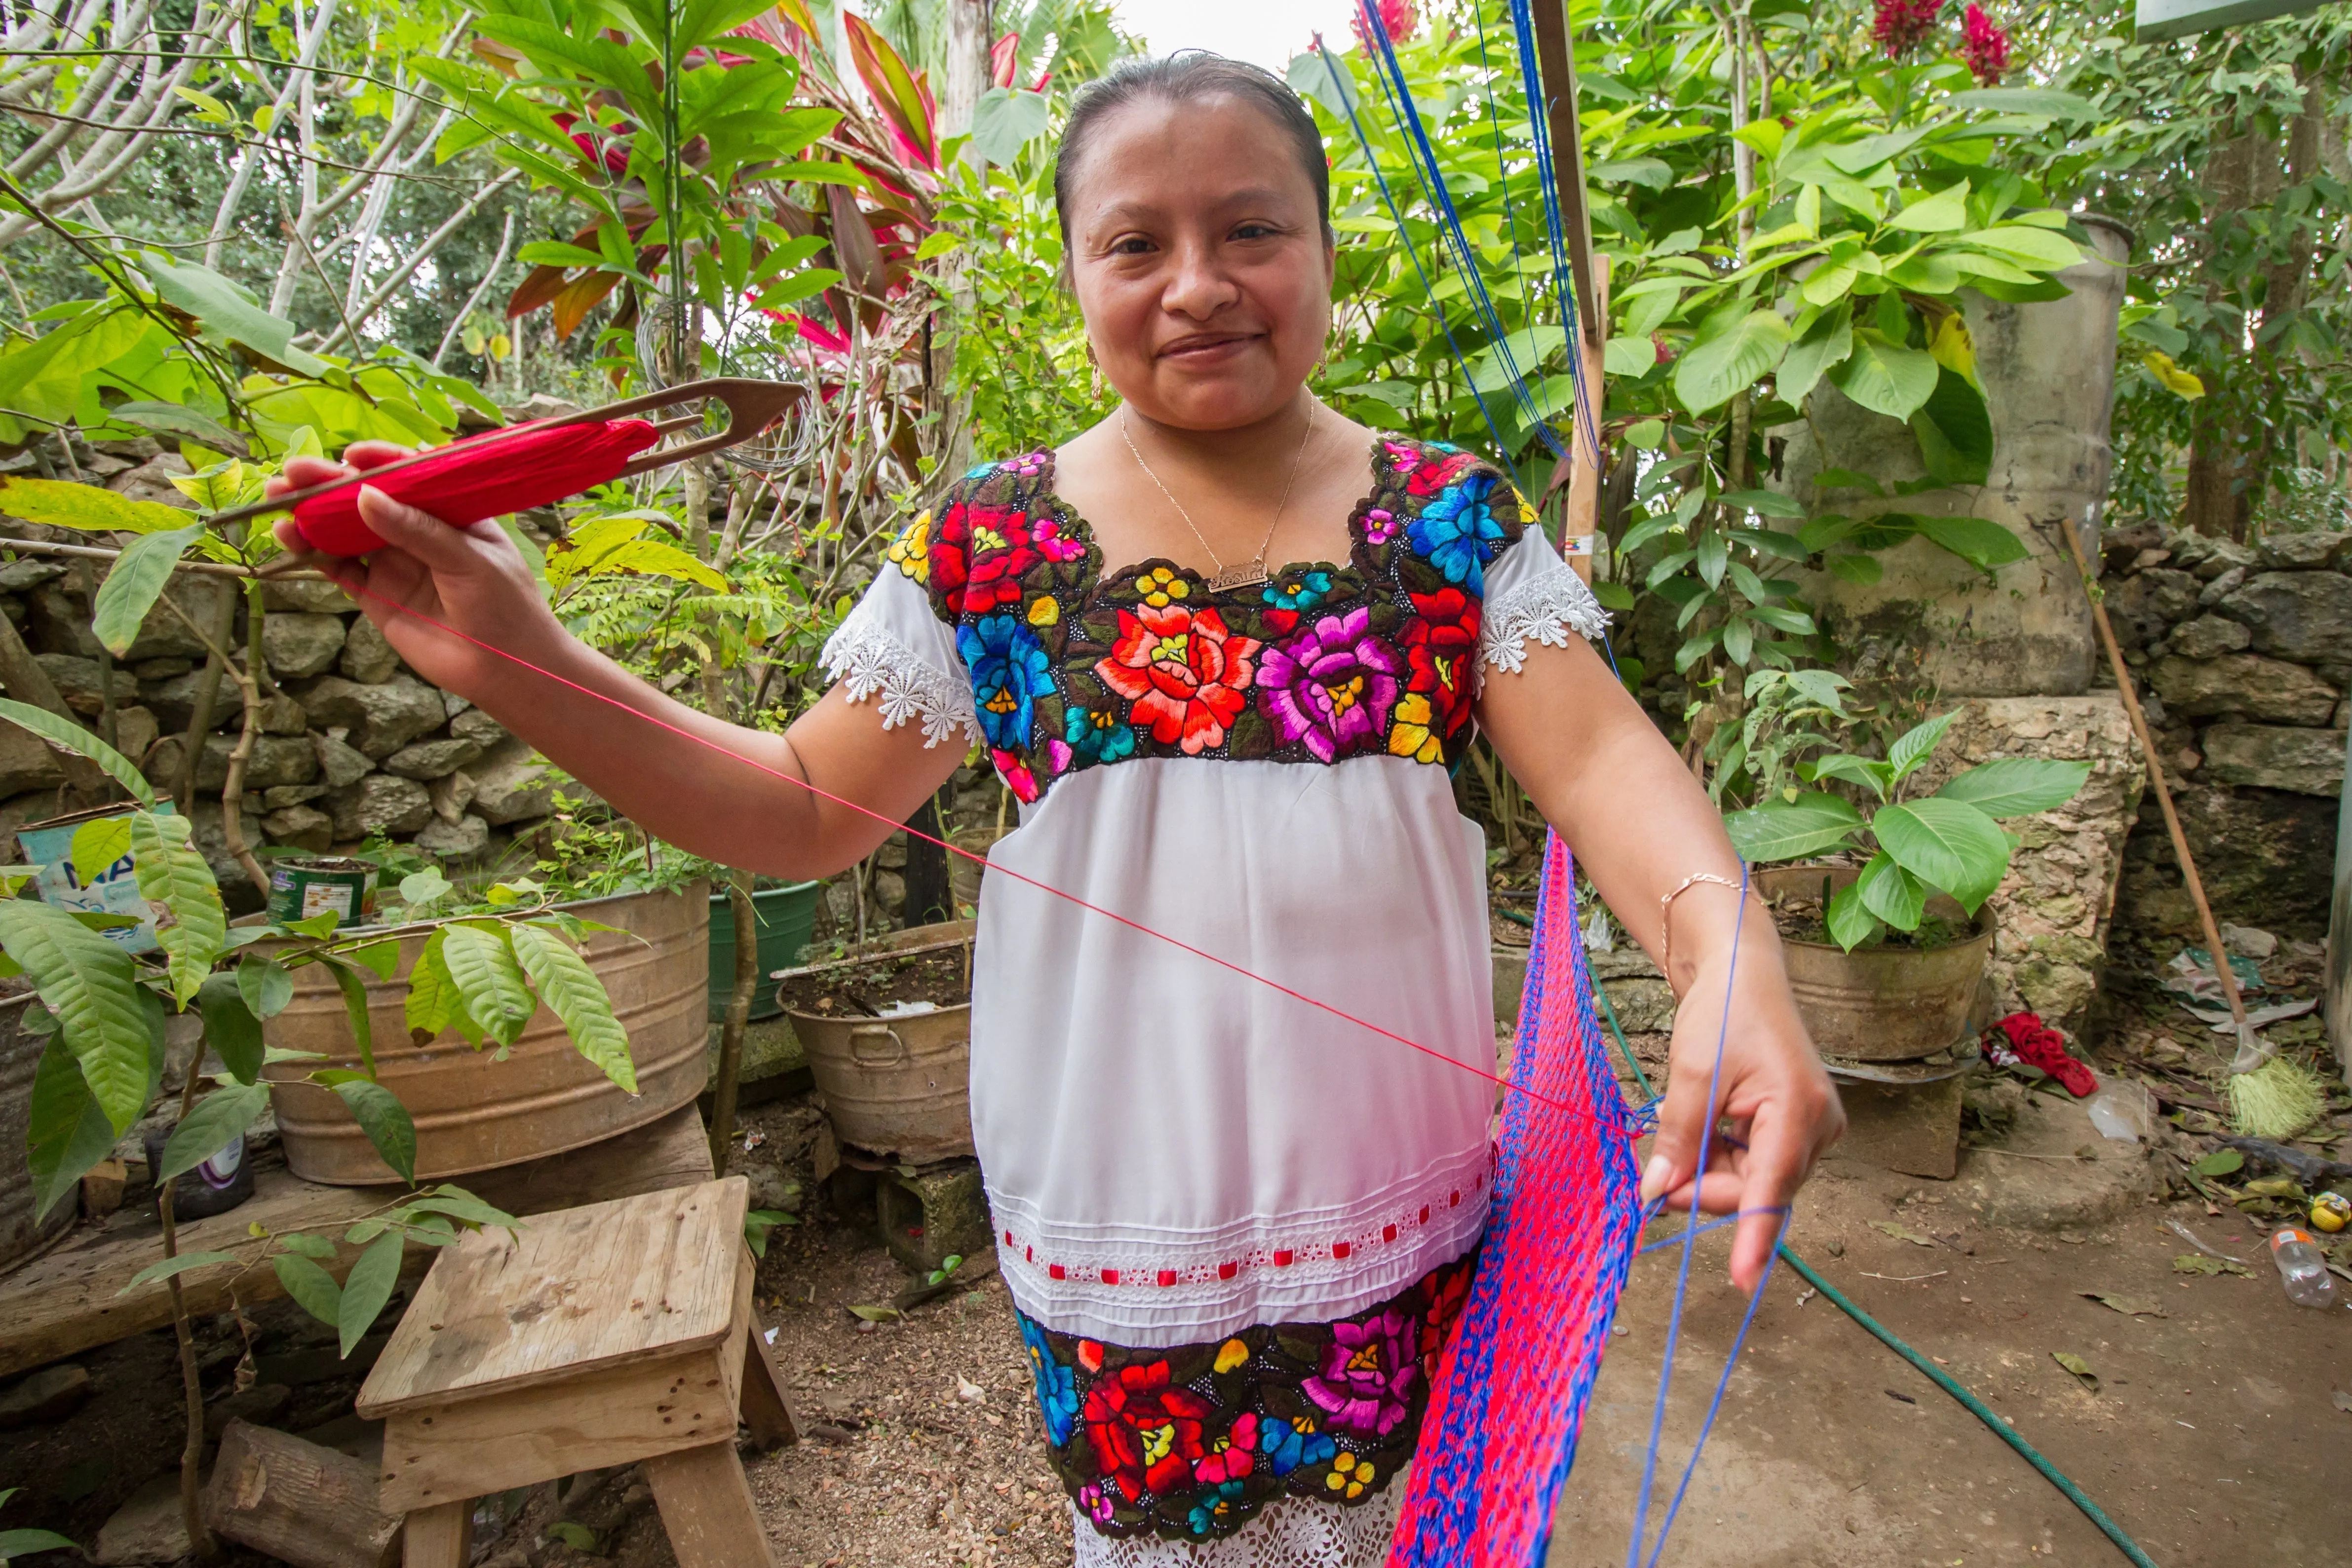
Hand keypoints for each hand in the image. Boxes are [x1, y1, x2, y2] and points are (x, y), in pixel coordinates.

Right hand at [265, 444, 561, 698]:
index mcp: (448, 511)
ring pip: (344, 531)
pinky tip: (291, 539)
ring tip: (278, 504)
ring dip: (310, 516)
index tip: (351, 456)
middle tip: (291, 472)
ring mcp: (393, 562)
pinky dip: (313, 554)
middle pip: (365, 499)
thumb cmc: (505, 605)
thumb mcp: (469, 559)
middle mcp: (416, 531)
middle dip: (327, 484)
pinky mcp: (376, 595)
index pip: (408, 475)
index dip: (377, 462)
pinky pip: (339, 568)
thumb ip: (417, 530)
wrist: (506, 668)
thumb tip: (364, 496)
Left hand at [1640, 942, 1842, 1291]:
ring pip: (1753, 1181)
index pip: (1771, 1189)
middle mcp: (1818, 1128)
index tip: (1743, 1281)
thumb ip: (1679, 1139)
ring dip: (1710, 1168)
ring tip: (1683, 1123)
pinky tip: (1705, 1124)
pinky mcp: (1799, 1128)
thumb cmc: (1724, 1014)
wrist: (1743, 975)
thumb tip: (1657, 1194)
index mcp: (1799, 1111)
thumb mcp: (1692, 1076)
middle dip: (1705, 1187)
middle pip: (1756, 1190)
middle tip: (1658, 1173)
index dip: (1753, 1237)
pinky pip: (1756, 1163)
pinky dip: (1723, 1155)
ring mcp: (1813, 1130)